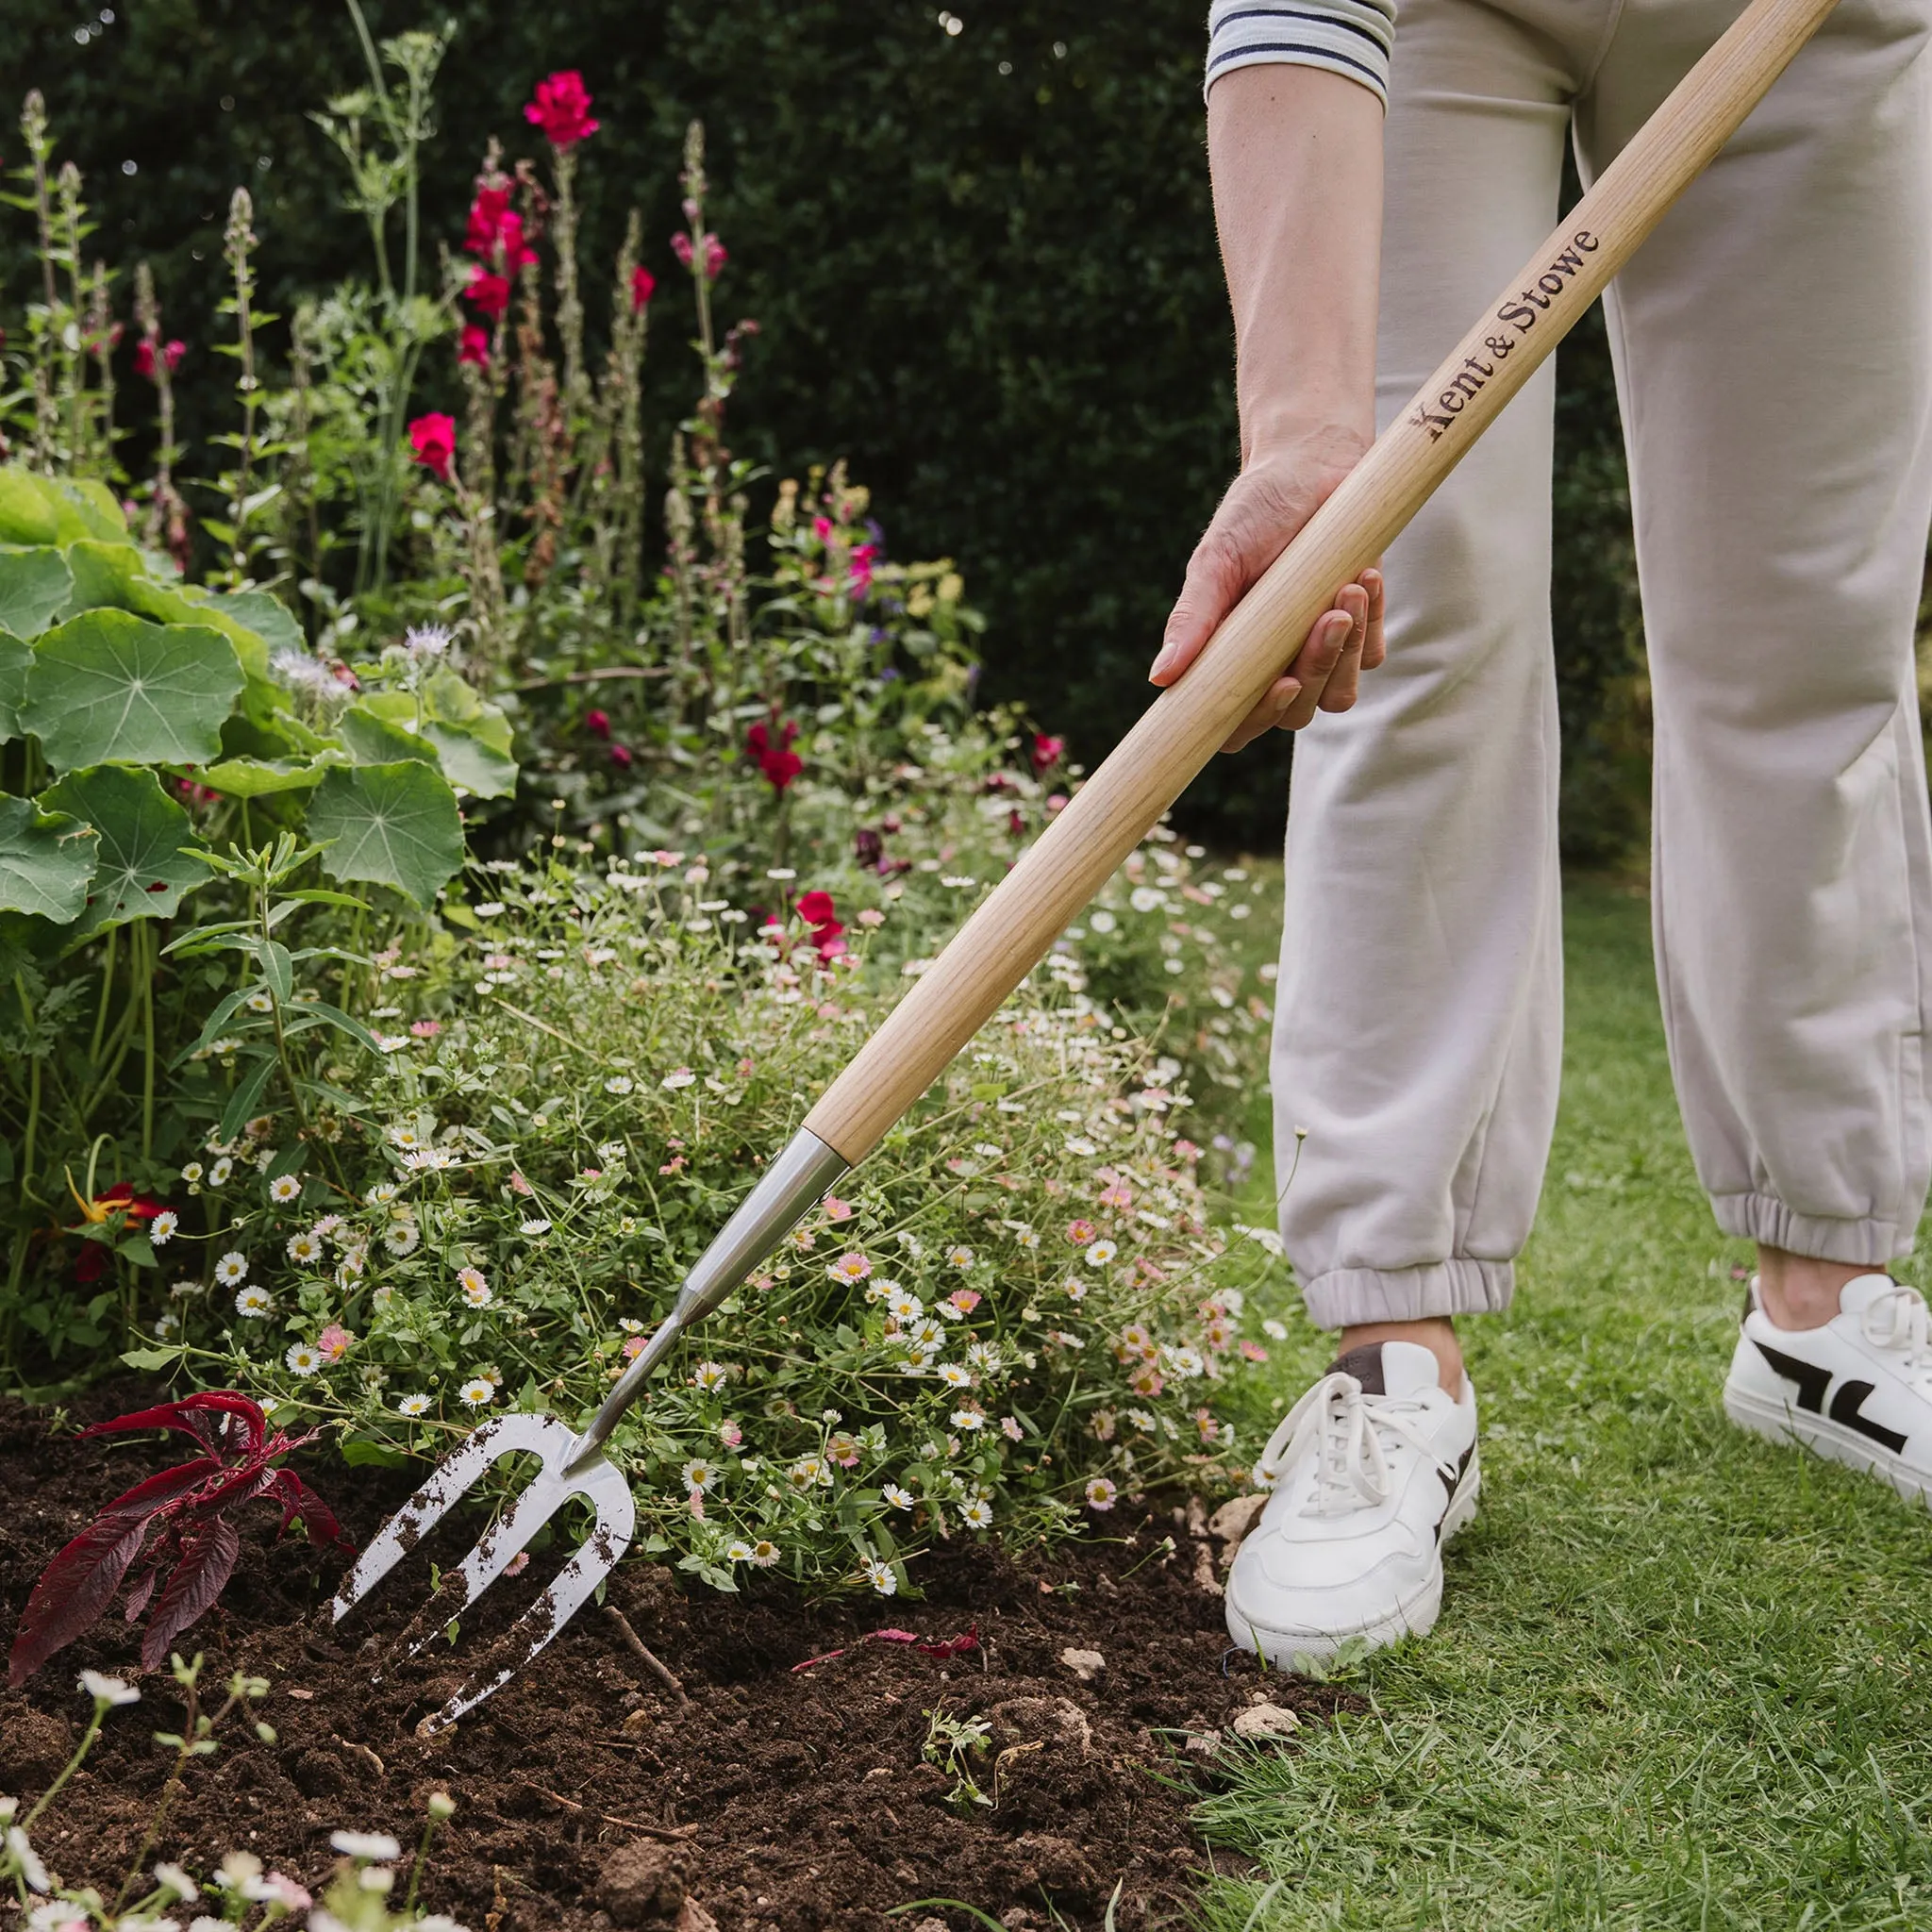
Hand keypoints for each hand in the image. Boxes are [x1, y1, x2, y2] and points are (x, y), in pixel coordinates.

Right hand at [1149, 435, 1383, 752]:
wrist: (1310, 465)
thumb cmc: (1253, 512)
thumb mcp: (1216, 562)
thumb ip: (1192, 618)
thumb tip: (1160, 677)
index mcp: (1230, 658)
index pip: (1236, 724)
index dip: (1256, 720)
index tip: (1280, 684)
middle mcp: (1271, 666)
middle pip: (1294, 715)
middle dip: (1315, 670)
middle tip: (1327, 615)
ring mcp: (1317, 653)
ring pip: (1337, 696)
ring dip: (1345, 651)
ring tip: (1348, 587)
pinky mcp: (1358, 632)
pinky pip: (1370, 656)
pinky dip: (1371, 620)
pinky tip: (1362, 575)